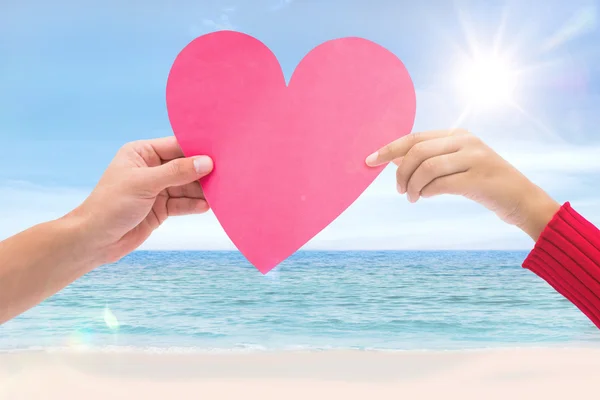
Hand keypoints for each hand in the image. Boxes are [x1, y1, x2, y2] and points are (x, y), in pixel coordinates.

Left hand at [70, 137, 212, 262]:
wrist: (95, 241)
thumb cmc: (111, 206)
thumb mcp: (144, 184)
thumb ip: (176, 172)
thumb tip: (206, 162)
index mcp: (142, 153)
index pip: (176, 146)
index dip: (197, 150)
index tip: (221, 153)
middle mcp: (151, 168)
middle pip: (185, 166)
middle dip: (203, 172)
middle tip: (227, 175)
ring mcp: (157, 189)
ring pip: (187, 186)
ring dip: (202, 190)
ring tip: (221, 193)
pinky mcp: (161, 208)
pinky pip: (183, 203)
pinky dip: (195, 205)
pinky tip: (208, 206)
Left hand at [365, 129, 559, 240]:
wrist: (521, 199)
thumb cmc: (483, 183)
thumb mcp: (455, 165)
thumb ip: (428, 158)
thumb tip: (393, 158)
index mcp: (457, 134)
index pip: (415, 137)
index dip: (389, 149)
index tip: (369, 161)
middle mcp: (466, 141)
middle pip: (417, 151)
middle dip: (400, 172)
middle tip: (398, 190)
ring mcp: (475, 158)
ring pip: (426, 168)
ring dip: (411, 186)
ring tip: (411, 198)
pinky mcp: (479, 178)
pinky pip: (440, 184)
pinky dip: (426, 191)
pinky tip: (424, 196)